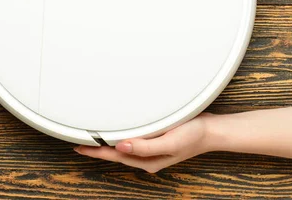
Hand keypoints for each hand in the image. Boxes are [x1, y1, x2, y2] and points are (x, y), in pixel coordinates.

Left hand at [74, 112, 214, 172]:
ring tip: (93, 139)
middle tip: (80, 143)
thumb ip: (145, 146)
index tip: (80, 147)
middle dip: (98, 150)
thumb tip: (121, 147)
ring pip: (124, 149)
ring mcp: (152, 151)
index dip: (97, 151)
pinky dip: (121, 138)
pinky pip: (133, 141)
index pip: (116, 155)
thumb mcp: (168, 141)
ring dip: (108, 144)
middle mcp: (148, 158)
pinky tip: (118, 133)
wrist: (211, 130)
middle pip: (117, 154)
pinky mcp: (156, 141)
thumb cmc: (193, 135)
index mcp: (149, 160)